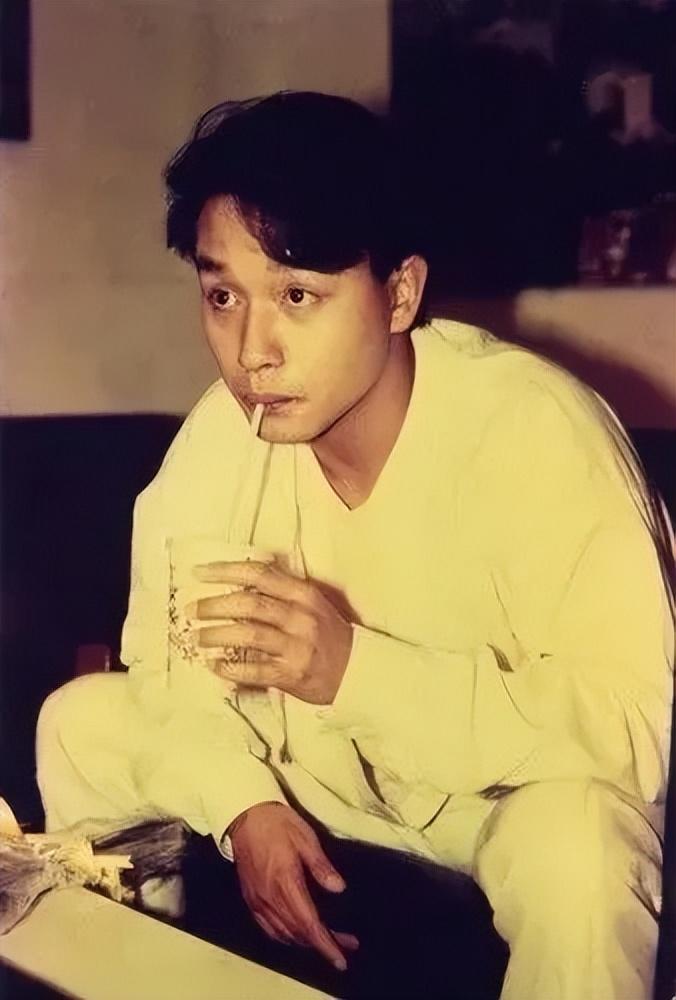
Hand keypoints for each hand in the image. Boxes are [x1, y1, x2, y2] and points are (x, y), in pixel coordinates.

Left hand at [190, 561, 353, 703]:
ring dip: (217, 635)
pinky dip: (230, 668)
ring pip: (248, 634)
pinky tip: (214, 666)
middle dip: (214, 605)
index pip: (259, 573)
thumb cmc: (329, 633)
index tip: (199, 573)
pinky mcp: (292, 675)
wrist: (358, 670)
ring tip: (198, 638)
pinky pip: (254, 670)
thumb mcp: (312, 603)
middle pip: (249, 603)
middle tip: (192, 609)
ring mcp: (296, 647)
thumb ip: (282, 590)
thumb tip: (239, 579)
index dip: (226, 570)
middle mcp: (300, 617)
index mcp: (303, 594)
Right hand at [229, 802, 358, 969]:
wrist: (245, 815)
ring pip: (284, 934)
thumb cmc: (277, 823)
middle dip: (323, 944)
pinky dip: (286, 937)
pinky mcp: (251, 899)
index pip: (309, 923)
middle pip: (299, 933)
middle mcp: (269, 897)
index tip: (341, 959)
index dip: (326, 944)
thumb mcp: (305, 837)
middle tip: (347, 945)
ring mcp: (257, 901)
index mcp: (285, 882)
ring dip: (306, 942)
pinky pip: (269, 928)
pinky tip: (297, 934)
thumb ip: (321, 866)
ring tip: (329, 940)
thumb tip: (339, 888)